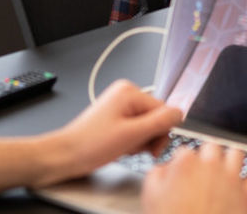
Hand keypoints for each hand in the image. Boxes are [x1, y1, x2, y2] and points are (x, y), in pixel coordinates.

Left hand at [36, 80, 181, 186]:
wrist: (66, 155)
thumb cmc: (90, 145)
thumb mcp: (131, 134)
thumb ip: (159, 122)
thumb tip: (180, 112)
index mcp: (129, 92)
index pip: (163, 110)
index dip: (160, 132)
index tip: (151, 148)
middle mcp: (125, 94)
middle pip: (155, 117)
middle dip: (149, 137)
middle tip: (135, 149)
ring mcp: (119, 105)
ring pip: (146, 125)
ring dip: (140, 141)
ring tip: (124, 148)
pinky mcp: (116, 117)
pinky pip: (136, 129)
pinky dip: (132, 141)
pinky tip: (121, 147)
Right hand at [143, 144, 246, 213]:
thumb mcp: (150, 197)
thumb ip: (156, 175)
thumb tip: (164, 169)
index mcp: (187, 164)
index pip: (184, 150)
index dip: (181, 163)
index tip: (180, 172)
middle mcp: (211, 166)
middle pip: (212, 146)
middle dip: (206, 157)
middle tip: (201, 172)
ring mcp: (231, 179)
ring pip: (236, 154)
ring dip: (230, 161)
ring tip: (223, 172)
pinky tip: (243, 187)